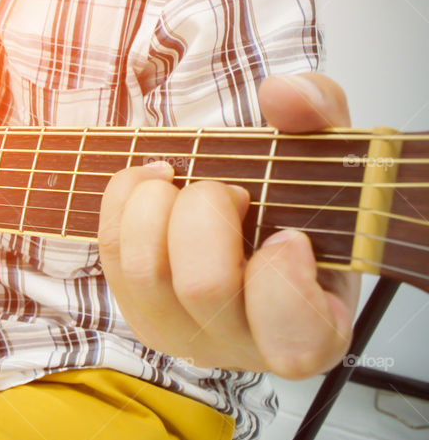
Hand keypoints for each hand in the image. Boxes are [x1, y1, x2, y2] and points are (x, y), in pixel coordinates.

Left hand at [97, 73, 359, 378]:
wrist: (250, 219)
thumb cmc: (296, 205)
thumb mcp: (327, 155)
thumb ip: (321, 116)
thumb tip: (284, 95)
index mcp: (312, 329)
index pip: (293, 341)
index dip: (281, 281)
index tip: (288, 235)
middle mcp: (240, 344)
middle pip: (203, 287)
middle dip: (207, 212)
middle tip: (230, 192)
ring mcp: (179, 331)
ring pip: (145, 269)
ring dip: (158, 202)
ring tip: (182, 182)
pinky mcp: (135, 306)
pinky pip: (110, 248)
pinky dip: (127, 196)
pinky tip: (156, 181)